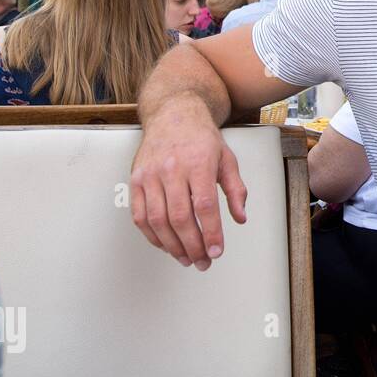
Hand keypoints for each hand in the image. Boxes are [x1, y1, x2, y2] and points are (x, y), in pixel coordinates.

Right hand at [129, 99, 247, 269]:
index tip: (217, 251)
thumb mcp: (228, 159)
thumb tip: (240, 218)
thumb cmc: (202, 138)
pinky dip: (152, 235)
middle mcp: (171, 169)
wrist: (173, 113)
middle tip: (203, 262)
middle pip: (180, 217)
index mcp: (198, 164)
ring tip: (186, 258)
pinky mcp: (135, 180)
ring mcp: (150, 175)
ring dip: (172, 245)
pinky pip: (139, 215)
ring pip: (157, 220)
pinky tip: (166, 245)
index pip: (204, 206)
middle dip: (192, 246)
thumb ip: (236, 190)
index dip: (211, 233)